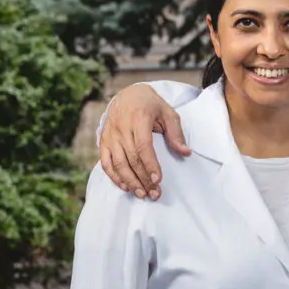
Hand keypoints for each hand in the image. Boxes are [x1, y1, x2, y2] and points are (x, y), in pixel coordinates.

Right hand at [99, 84, 190, 199]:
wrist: (127, 94)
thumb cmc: (151, 104)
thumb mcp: (168, 113)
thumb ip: (176, 133)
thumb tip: (185, 152)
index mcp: (139, 118)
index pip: (143, 146)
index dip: (150, 165)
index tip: (158, 180)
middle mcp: (121, 128)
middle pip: (131, 158)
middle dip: (143, 178)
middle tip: (154, 193)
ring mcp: (110, 135)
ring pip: (118, 163)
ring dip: (129, 181)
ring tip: (142, 194)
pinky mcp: (103, 141)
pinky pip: (105, 162)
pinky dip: (114, 176)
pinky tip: (125, 186)